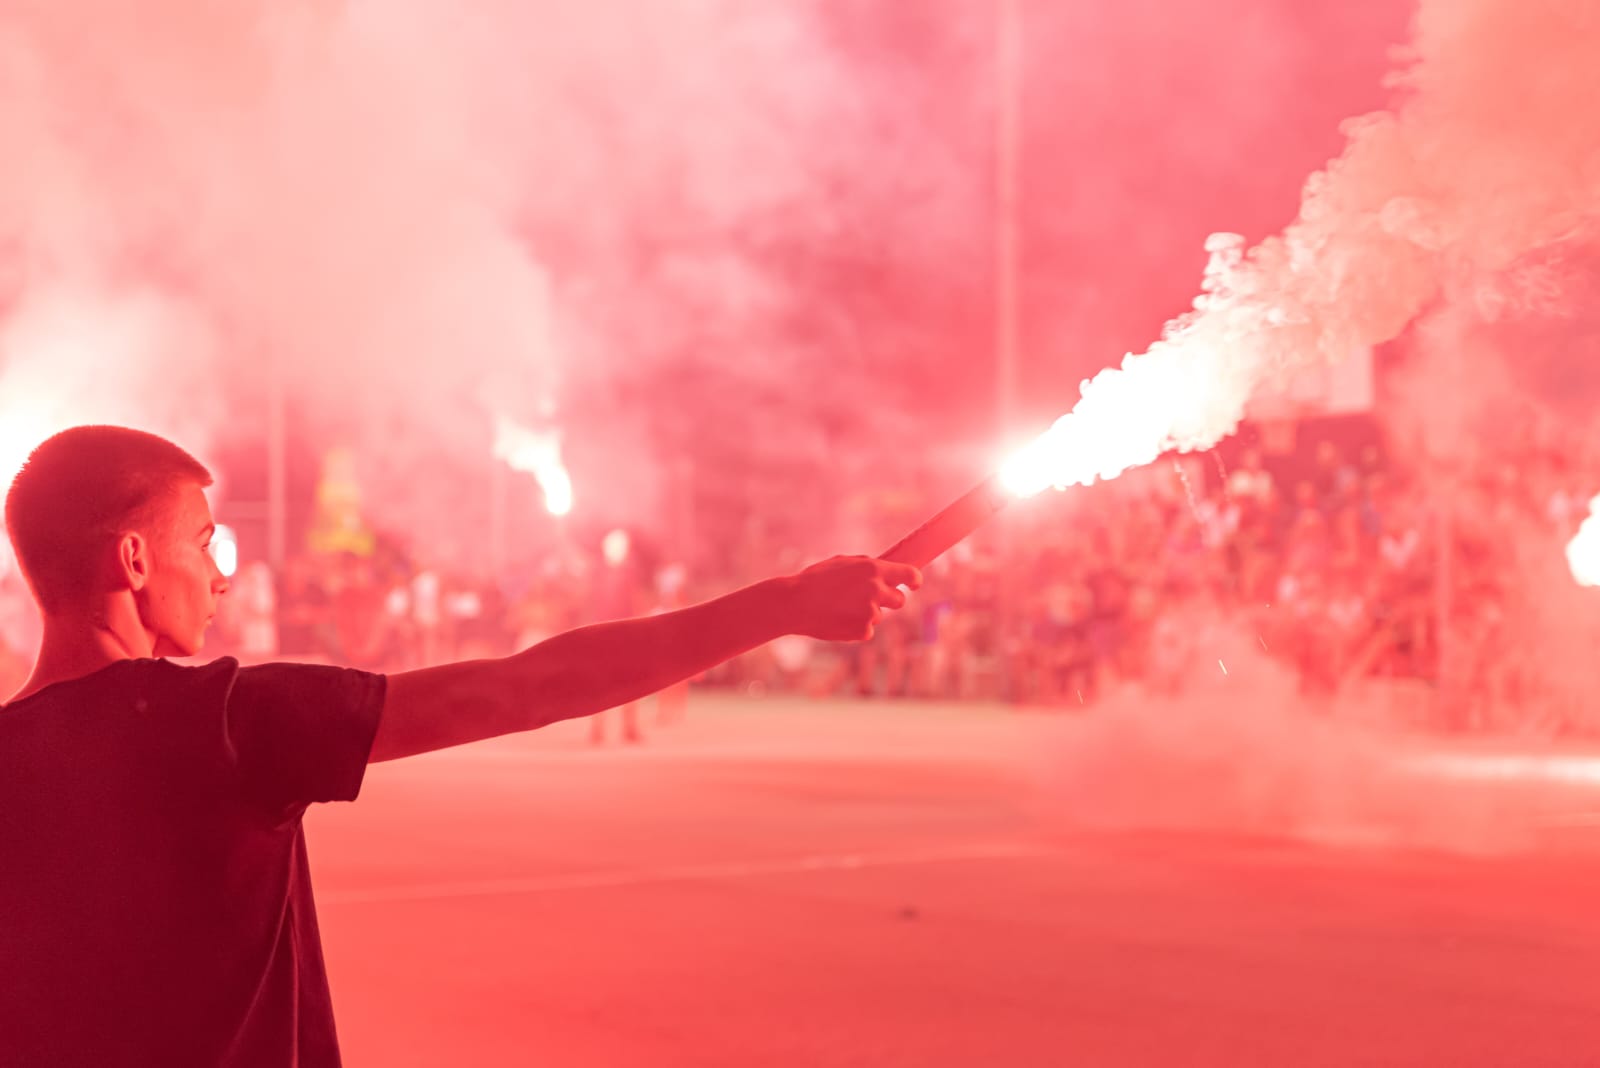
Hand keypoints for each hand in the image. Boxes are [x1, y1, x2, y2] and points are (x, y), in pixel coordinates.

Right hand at [785, 555, 922, 641]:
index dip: (915, 580)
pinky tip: (837, 619)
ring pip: (879, 615)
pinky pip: (866, 629)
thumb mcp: (842, 563)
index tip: (915, 584)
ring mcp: (871, 613)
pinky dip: (855, 627)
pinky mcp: (863, 631)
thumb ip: (867, 566)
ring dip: (866, 613)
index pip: (910, 574)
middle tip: (870, 598)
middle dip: (889, 599)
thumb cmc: (815, 579)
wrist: (795, 604)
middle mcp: (877, 590)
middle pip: (900, 600)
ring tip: (840, 607)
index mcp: (874, 569)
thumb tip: (883, 568)